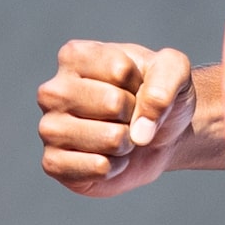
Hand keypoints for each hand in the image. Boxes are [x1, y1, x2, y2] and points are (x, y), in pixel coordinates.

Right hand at [38, 40, 196, 197]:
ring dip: (127, 142)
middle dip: (135, 113)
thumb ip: (167, 79)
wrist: (158, 134)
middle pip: (114, 103)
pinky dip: (116, 167)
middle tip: (128, 115)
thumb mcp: (175, 70)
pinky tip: (108, 157)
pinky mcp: (53, 164)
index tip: (136, 86)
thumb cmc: (157, 94)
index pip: (120, 70)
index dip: (141, 83)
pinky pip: (97, 168)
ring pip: (109, 138)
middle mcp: (52, 91)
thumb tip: (141, 130)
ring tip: (119, 136)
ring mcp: (48, 128)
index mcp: (74, 56)